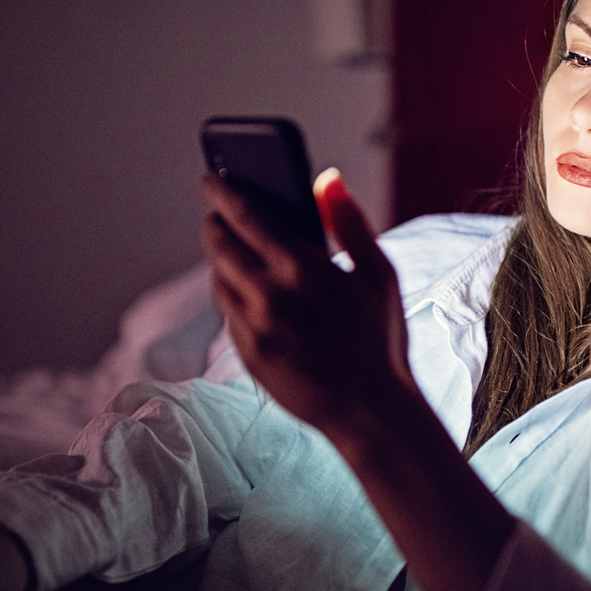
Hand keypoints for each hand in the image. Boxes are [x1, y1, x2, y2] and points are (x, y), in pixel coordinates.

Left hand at [200, 169, 414, 442]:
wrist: (371, 411)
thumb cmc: (381, 338)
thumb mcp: (380, 275)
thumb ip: (351, 222)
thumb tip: (327, 179)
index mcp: (304, 268)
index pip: (246, 216)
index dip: (222, 193)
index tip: (209, 178)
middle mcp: (271, 296)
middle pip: (220, 247)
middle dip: (213, 225)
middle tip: (214, 216)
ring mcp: (254, 329)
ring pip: (218, 281)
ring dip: (219, 261)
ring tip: (230, 252)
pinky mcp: (248, 355)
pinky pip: (227, 314)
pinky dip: (230, 295)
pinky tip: (244, 291)